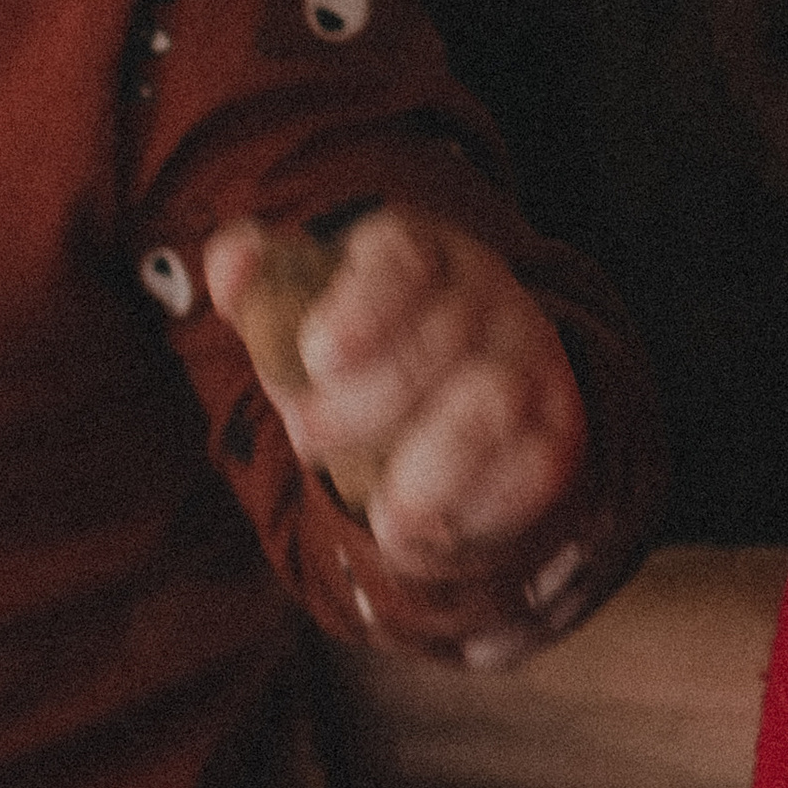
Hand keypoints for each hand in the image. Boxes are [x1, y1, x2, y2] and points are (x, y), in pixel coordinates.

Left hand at [205, 206, 585, 575]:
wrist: (459, 397)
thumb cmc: (363, 348)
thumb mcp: (307, 311)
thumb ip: (262, 285)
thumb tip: (230, 264)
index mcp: (418, 254)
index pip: (400, 260)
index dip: (362, 306)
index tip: (317, 356)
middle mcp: (485, 297)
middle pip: (441, 339)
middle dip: (366, 402)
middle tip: (306, 440)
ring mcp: (529, 360)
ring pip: (492, 402)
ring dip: (435, 464)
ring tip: (384, 517)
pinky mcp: (557, 429)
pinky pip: (535, 465)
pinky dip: (481, 506)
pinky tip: (429, 532)